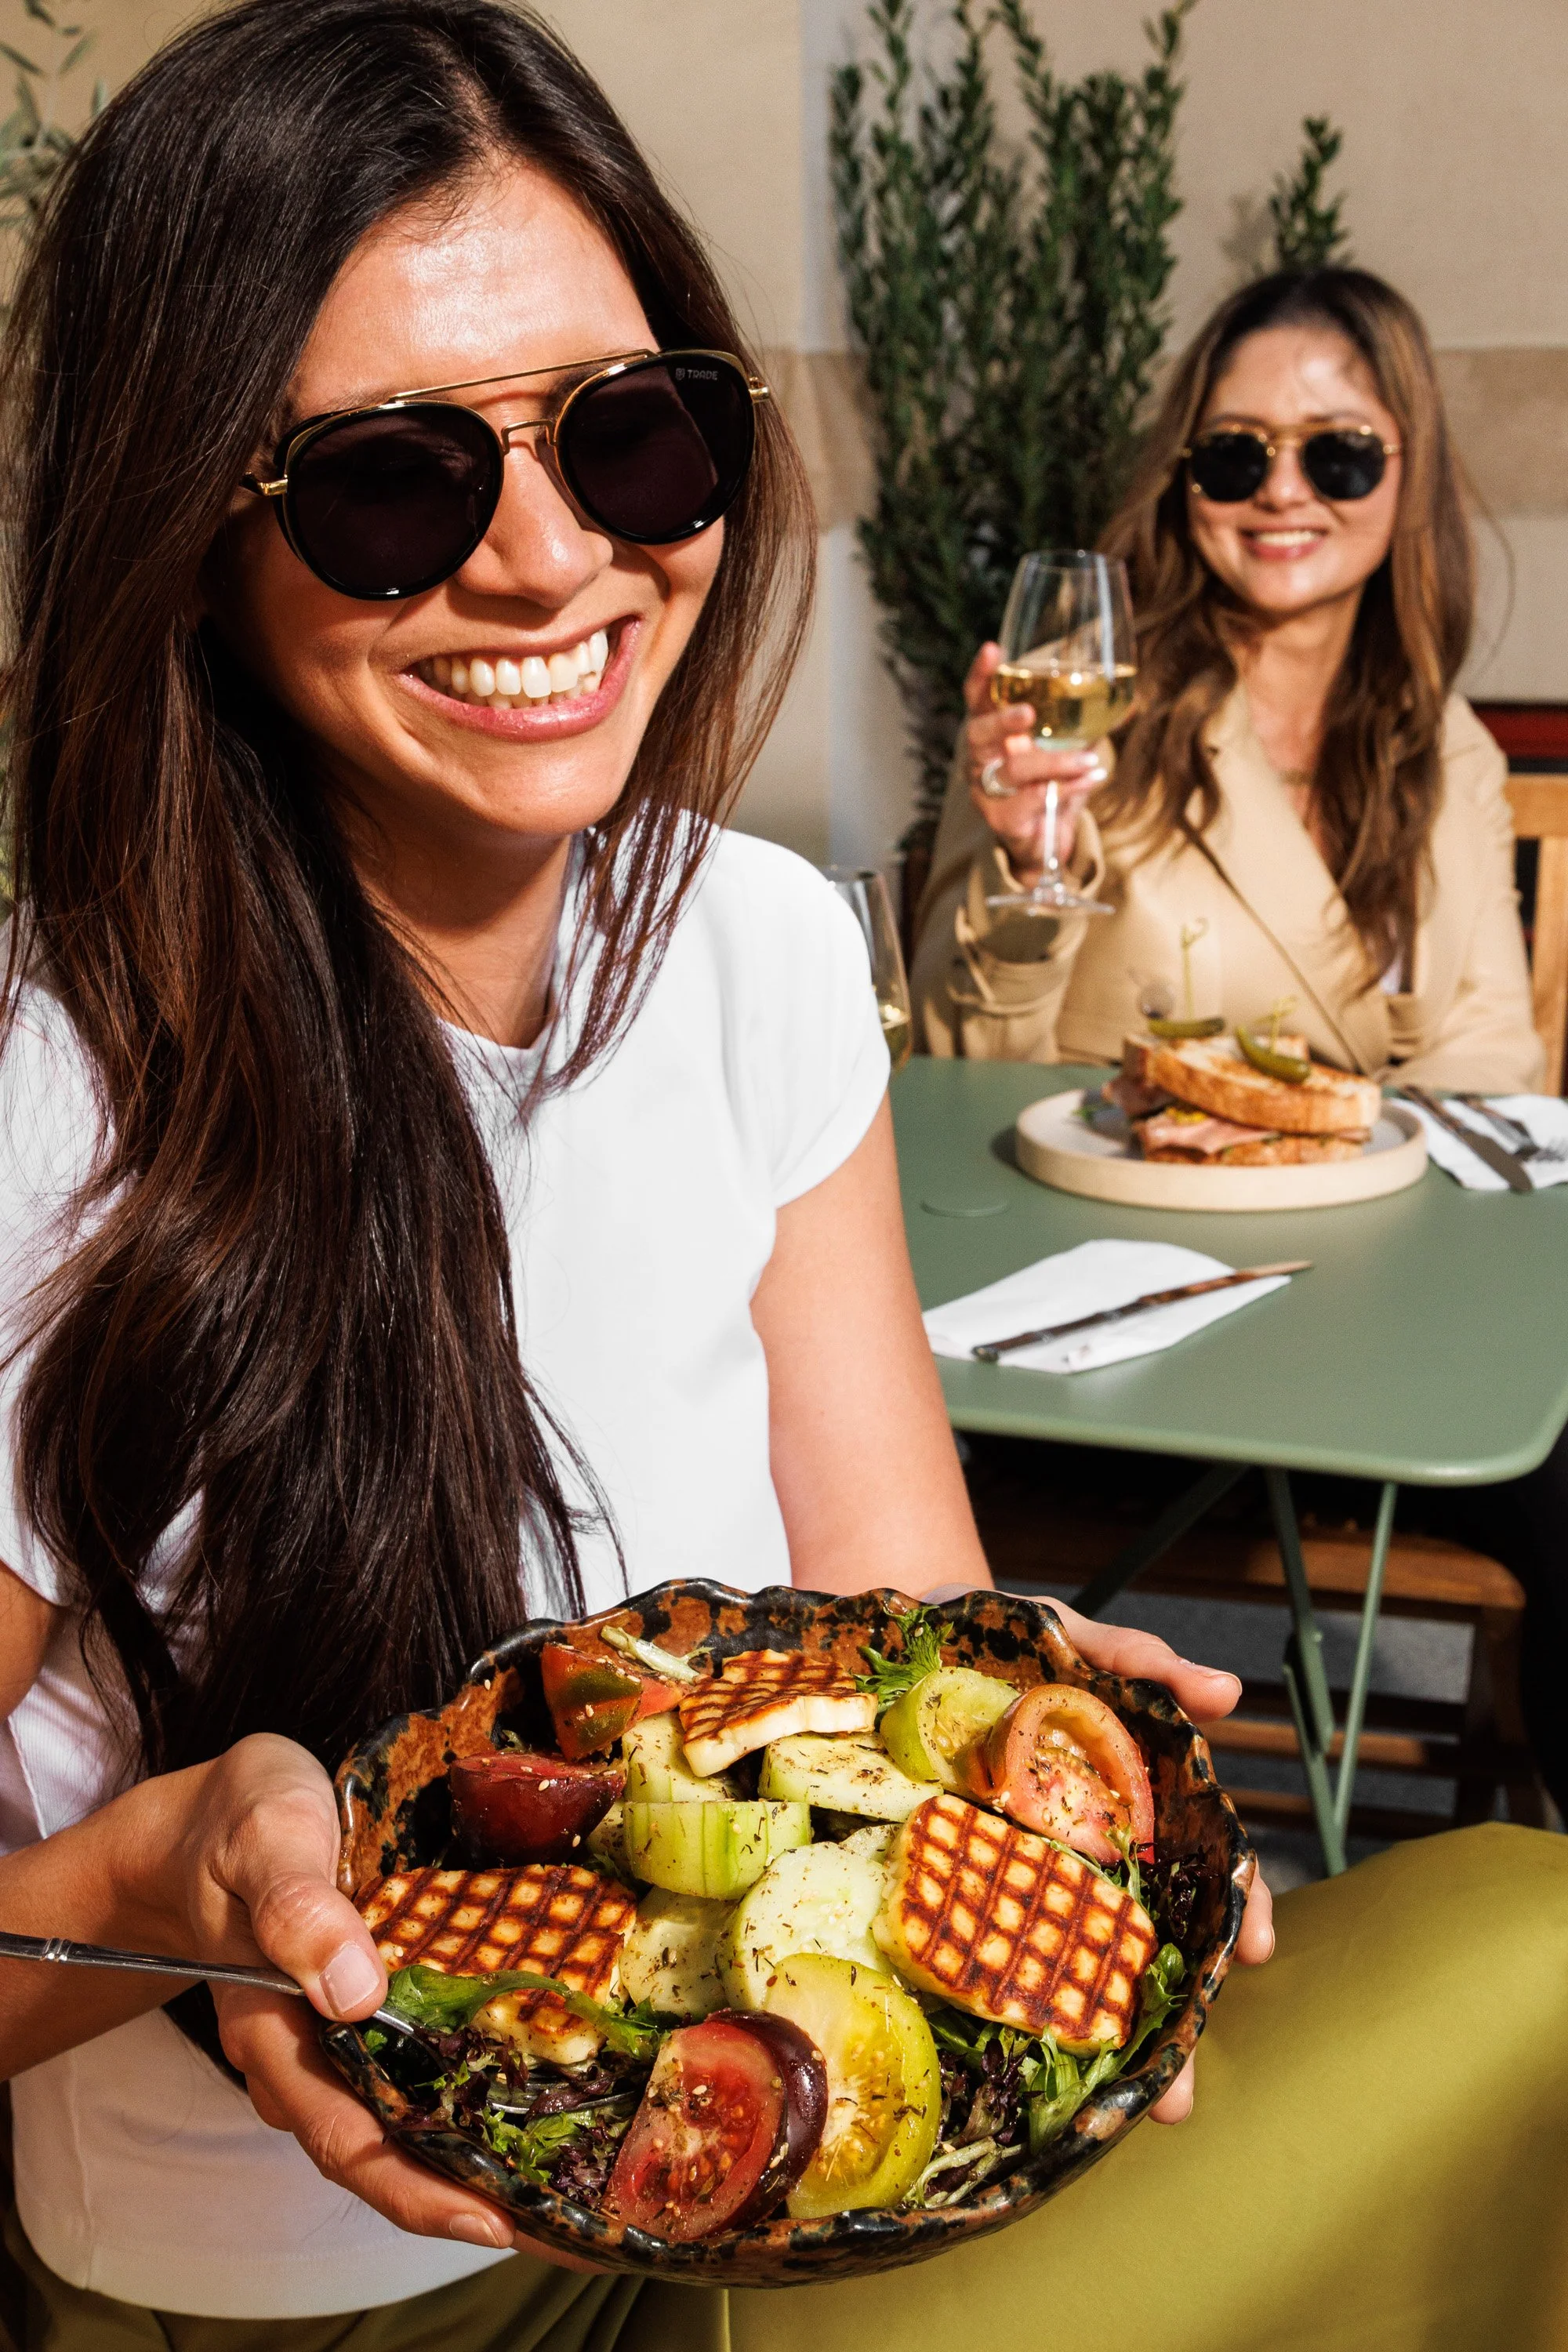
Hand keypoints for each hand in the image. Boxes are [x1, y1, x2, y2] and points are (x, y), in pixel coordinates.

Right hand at [165, 1734, 601, 2266]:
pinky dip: (478, 2082)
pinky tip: (544, 2089)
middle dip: (473, 2194)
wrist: (217, 1810)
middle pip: (390, 2149)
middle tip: (566, 2222)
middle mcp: (308, 2054)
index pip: (345, 2138)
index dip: (417, 2190)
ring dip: (483, 2147)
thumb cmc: (239, 1822)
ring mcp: (341, 2035)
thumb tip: (353, 1994)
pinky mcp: (374, 2004)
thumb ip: (297, 1910)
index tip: (491, 2221)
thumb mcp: (265, 1839)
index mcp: (272, 2032)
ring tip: (573, 2175)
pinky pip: (425, 2061)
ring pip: (413, 2113)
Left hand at [921, 1581, 1275, 2127]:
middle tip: (1179, 2091)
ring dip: (1103, 2044)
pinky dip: (1005, 2009)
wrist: (882, 1624)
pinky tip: (1017, 2066)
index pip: (1199, 1864)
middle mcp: (1079, 1851)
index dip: (1238, 1907)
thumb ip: (1139, 1659)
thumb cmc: (993, 1635)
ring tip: (1123, 2112)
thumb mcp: (1066, 1634)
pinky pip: (977, 1950)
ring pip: (1070, 1967)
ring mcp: (1013, 1872)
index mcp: (1122, 1798)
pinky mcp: (944, 1880)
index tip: (1256, 1949)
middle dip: (1173, 2023)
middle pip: (1143, 1943)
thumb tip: (1228, 1692)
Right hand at [963, 643, 1105, 881]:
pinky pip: (1031, 800)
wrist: (1046, 845)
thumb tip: (1128, 703)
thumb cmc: (1051, 788)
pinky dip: (1066, 788)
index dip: (982, 675)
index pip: (978, 699)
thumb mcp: (1069, 751)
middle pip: (978, 733)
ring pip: (1012, 769)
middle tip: (1028, 713)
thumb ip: (1087, 728)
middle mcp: (982, 760)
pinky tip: (1090, 780)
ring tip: (1089, 762)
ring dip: (1054, 762)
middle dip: (1002, 720)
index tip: (993, 649)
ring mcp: (988, 792)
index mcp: (993, 734)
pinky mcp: (1002, 821)